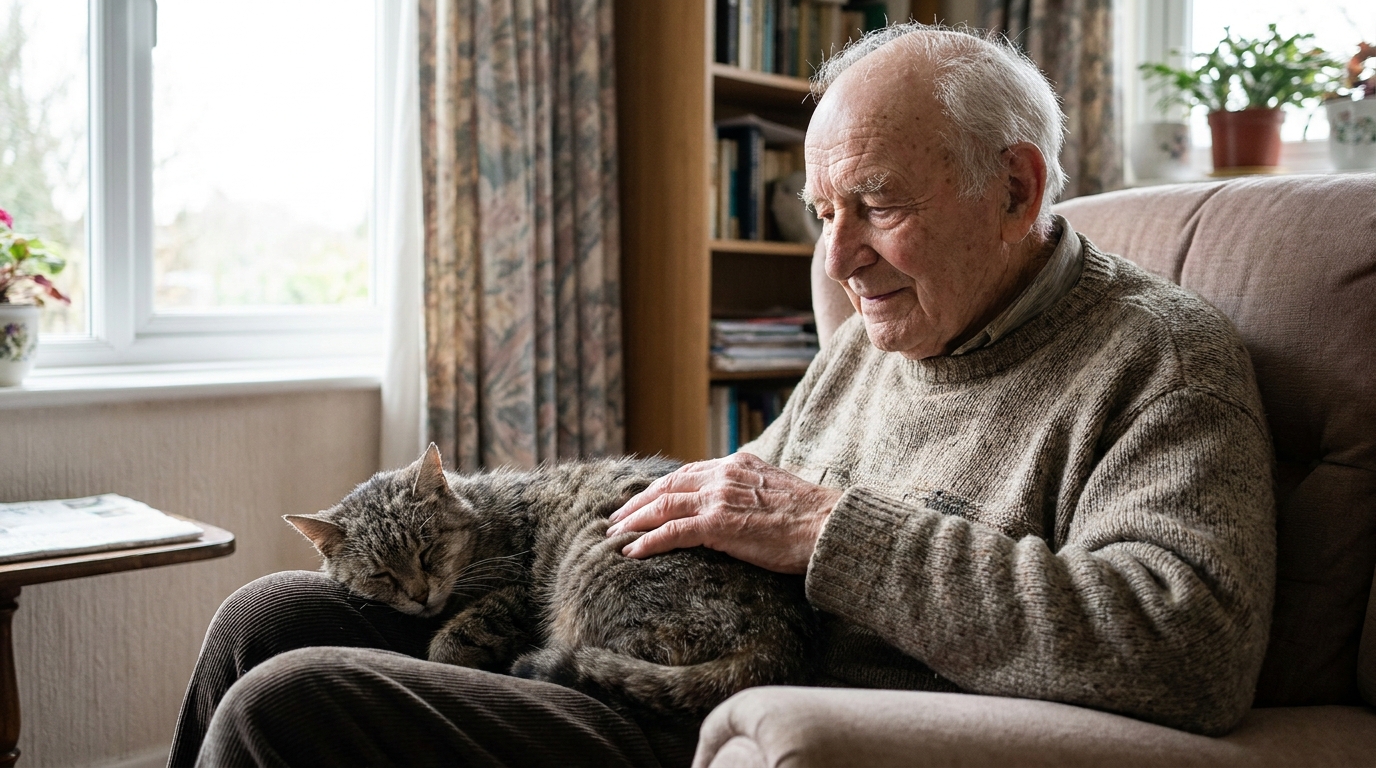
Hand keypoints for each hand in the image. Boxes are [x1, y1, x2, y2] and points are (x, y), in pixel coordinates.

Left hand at [606, 453, 842, 573]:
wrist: (829, 527)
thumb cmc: (812, 518)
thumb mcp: (777, 492)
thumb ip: (751, 494)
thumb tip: (740, 510)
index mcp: (738, 464)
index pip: (687, 472)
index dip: (660, 487)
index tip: (643, 500)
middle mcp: (724, 475)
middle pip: (667, 485)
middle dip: (638, 502)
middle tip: (617, 518)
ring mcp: (719, 498)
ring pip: (663, 505)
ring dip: (634, 521)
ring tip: (616, 535)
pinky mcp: (719, 523)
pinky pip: (671, 531)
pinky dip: (648, 541)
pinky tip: (632, 552)